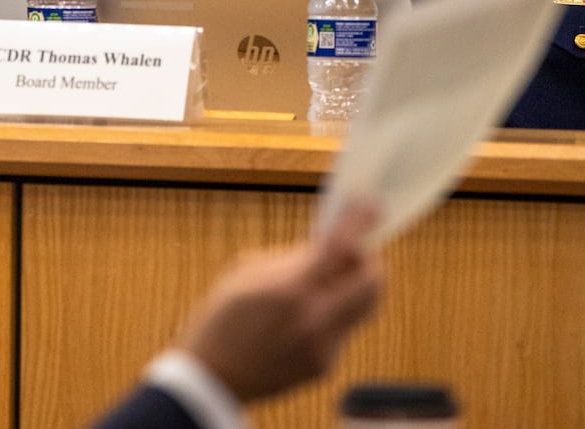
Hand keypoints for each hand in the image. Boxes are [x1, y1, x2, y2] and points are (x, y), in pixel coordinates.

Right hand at [177, 201, 382, 404]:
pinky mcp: (326, 364)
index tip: (370, 206)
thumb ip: (289, 259)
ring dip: (353, 286)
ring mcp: (324, 346)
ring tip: (327, 280)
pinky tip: (306, 314)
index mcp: (288, 290)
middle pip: (373, 282)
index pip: (339, 248)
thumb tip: (323, 247)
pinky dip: (335, 312)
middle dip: (367, 260)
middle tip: (350, 251)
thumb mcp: (244, 275)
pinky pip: (345, 328)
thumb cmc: (219, 320)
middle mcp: (315, 320)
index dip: (358, 222)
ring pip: (364, 306)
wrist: (212, 378)